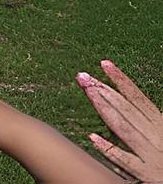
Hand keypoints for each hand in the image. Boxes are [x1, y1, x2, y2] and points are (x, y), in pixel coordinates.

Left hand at [78, 59, 162, 181]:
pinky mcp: (147, 175)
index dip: (122, 80)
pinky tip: (92, 137)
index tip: (104, 64)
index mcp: (160, 126)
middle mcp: (156, 138)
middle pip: (126, 110)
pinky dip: (110, 149)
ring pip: (124, 130)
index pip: (139, 99)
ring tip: (87, 93)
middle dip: (104, 91)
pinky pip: (127, 161)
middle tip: (83, 77)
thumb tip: (126, 97)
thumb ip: (146, 119)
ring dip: (105, 110)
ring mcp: (151, 157)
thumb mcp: (161, 133)